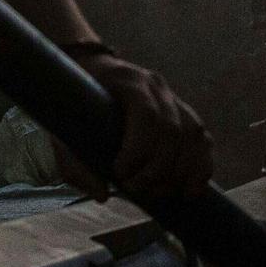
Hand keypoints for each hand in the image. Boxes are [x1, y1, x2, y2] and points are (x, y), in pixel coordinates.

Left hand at [73, 43, 214, 204]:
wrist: (90, 71)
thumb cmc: (74, 102)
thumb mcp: (63, 129)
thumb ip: (75, 164)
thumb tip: (103, 195)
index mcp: (127, 81)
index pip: (147, 115)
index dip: (138, 150)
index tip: (119, 173)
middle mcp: (156, 85)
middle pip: (172, 130)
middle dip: (156, 169)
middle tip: (134, 189)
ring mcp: (173, 97)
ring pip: (192, 135)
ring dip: (179, 172)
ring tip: (156, 193)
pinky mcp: (183, 113)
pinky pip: (202, 140)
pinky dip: (201, 167)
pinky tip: (190, 190)